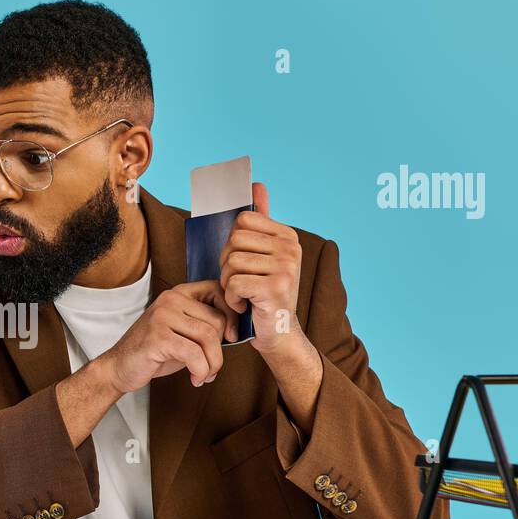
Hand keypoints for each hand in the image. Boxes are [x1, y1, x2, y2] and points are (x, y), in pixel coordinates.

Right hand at [98, 280, 238, 393]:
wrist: (120, 367)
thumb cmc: (154, 351)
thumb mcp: (182, 331)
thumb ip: (204, 324)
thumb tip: (238, 330)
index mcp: (178, 294)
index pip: (217, 290)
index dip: (232, 313)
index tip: (232, 336)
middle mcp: (170, 300)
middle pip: (217, 320)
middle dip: (221, 350)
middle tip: (211, 367)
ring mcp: (162, 317)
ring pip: (209, 338)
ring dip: (212, 364)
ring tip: (205, 375)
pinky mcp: (157, 337)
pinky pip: (194, 354)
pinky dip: (201, 370)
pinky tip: (195, 379)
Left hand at [219, 182, 304, 354]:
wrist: (278, 333)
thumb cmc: (263, 294)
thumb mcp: (262, 256)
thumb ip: (260, 223)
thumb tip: (257, 185)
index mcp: (287, 236)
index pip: (242, 221)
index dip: (231, 243)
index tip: (242, 262)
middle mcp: (291, 248)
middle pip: (234, 241)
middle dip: (226, 264)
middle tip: (238, 282)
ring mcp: (286, 267)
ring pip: (232, 262)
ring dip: (228, 283)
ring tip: (242, 294)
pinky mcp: (276, 287)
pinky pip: (234, 283)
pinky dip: (232, 298)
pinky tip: (244, 305)